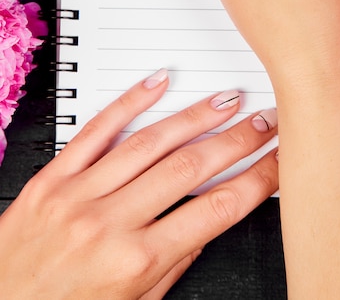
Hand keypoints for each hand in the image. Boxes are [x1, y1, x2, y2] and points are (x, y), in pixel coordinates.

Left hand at [0, 69, 277, 298]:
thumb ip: (171, 263)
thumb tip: (204, 224)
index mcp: (136, 261)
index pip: (216, 210)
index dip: (256, 181)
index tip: (278, 161)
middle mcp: (109, 222)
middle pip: (189, 168)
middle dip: (236, 140)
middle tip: (265, 120)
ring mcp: (79, 194)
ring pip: (149, 143)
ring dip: (195, 117)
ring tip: (226, 100)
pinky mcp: (53, 177)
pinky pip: (96, 130)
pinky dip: (130, 102)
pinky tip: (157, 83)